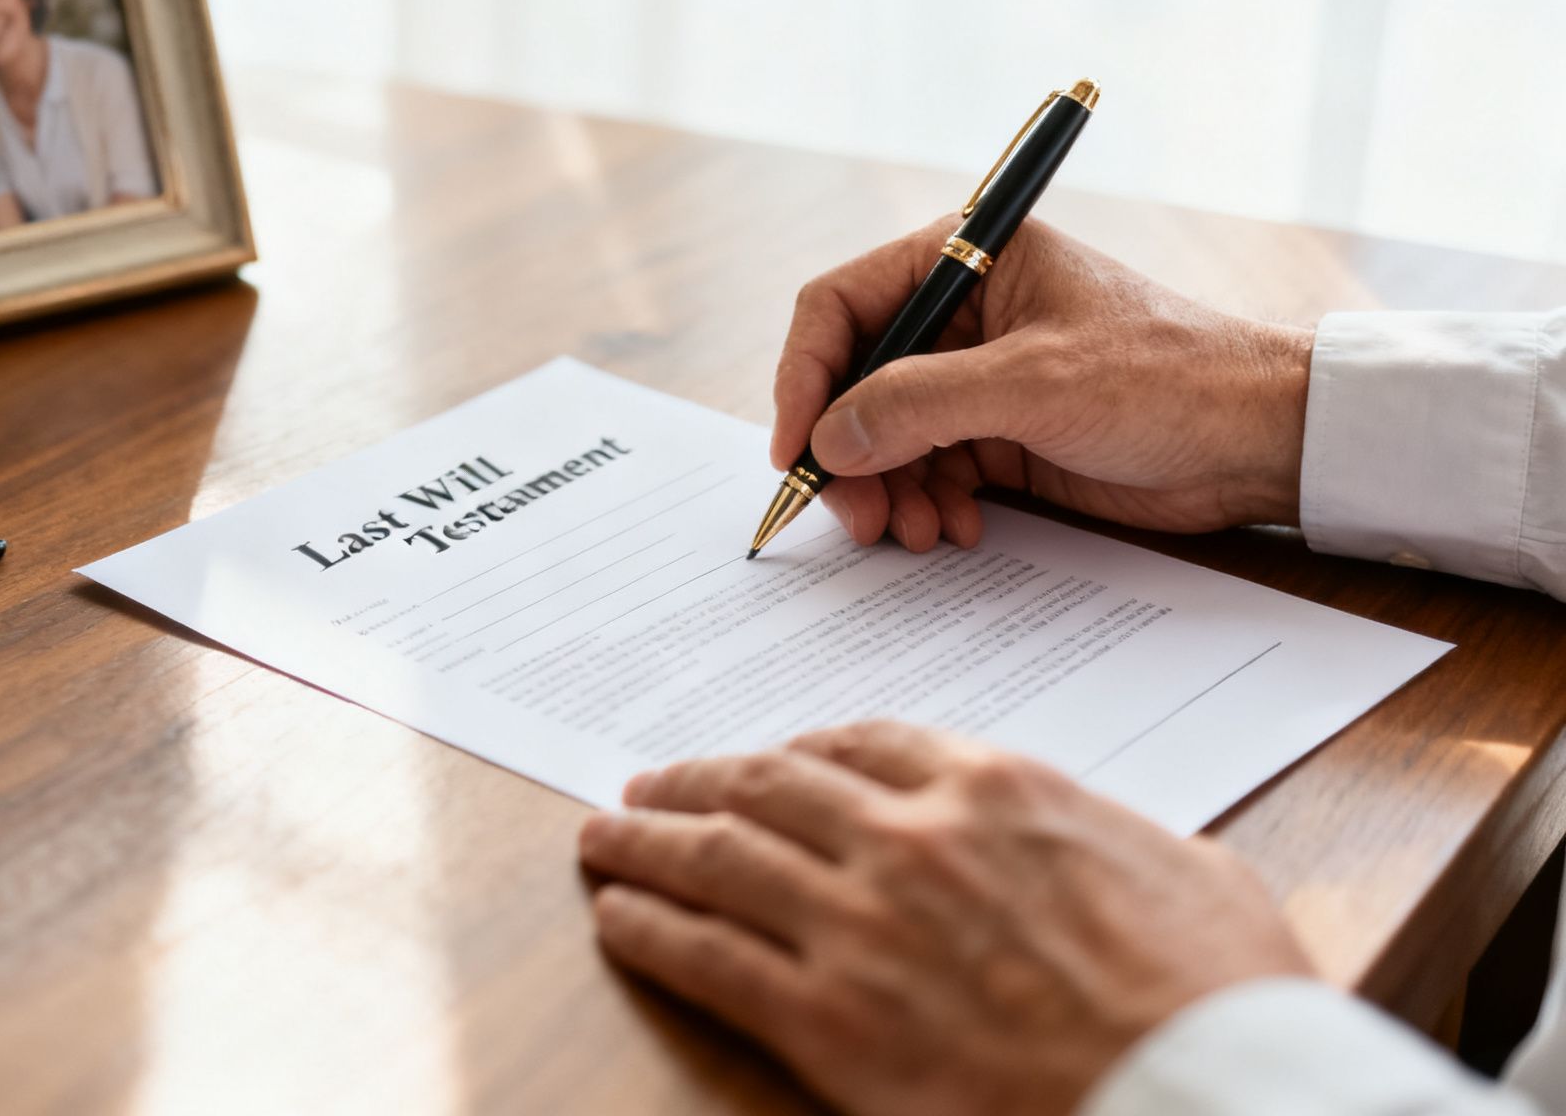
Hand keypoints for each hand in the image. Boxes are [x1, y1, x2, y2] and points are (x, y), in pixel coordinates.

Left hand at [578, 722, 1312, 1115]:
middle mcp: (910, 838)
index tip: (766, 759)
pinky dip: (651, 928)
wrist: (1209, 1100)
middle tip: (649, 782)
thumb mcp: (1190, 870)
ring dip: (646, 841)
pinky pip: (707, 956)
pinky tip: (619, 916)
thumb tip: (1089, 839)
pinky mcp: (828, 1020)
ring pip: (717, 858)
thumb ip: (1108, 834)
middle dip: (696, 780)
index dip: (796, 749)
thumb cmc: (1221, 999)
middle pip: (767, 786)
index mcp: (996, 790)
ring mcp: (860, 925)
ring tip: (603, 835)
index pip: (860, 744)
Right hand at [773, 217, 1314, 549]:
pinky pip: (926, 473)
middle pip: (853, 382)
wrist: (1261, 442)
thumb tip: (830, 437)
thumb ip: (920, 404)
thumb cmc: (1170, 378)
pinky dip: (926, 507)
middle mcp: (961, 315)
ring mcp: (977, 379)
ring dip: (886, 492)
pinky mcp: (999, 436)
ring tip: (914, 533)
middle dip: (847, 453)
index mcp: (966, 258)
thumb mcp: (1034, 383)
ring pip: (884, 438)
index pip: (841, 306)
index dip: (805, 378)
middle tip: (854, 516)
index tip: (797, 449)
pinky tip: (955, 531)